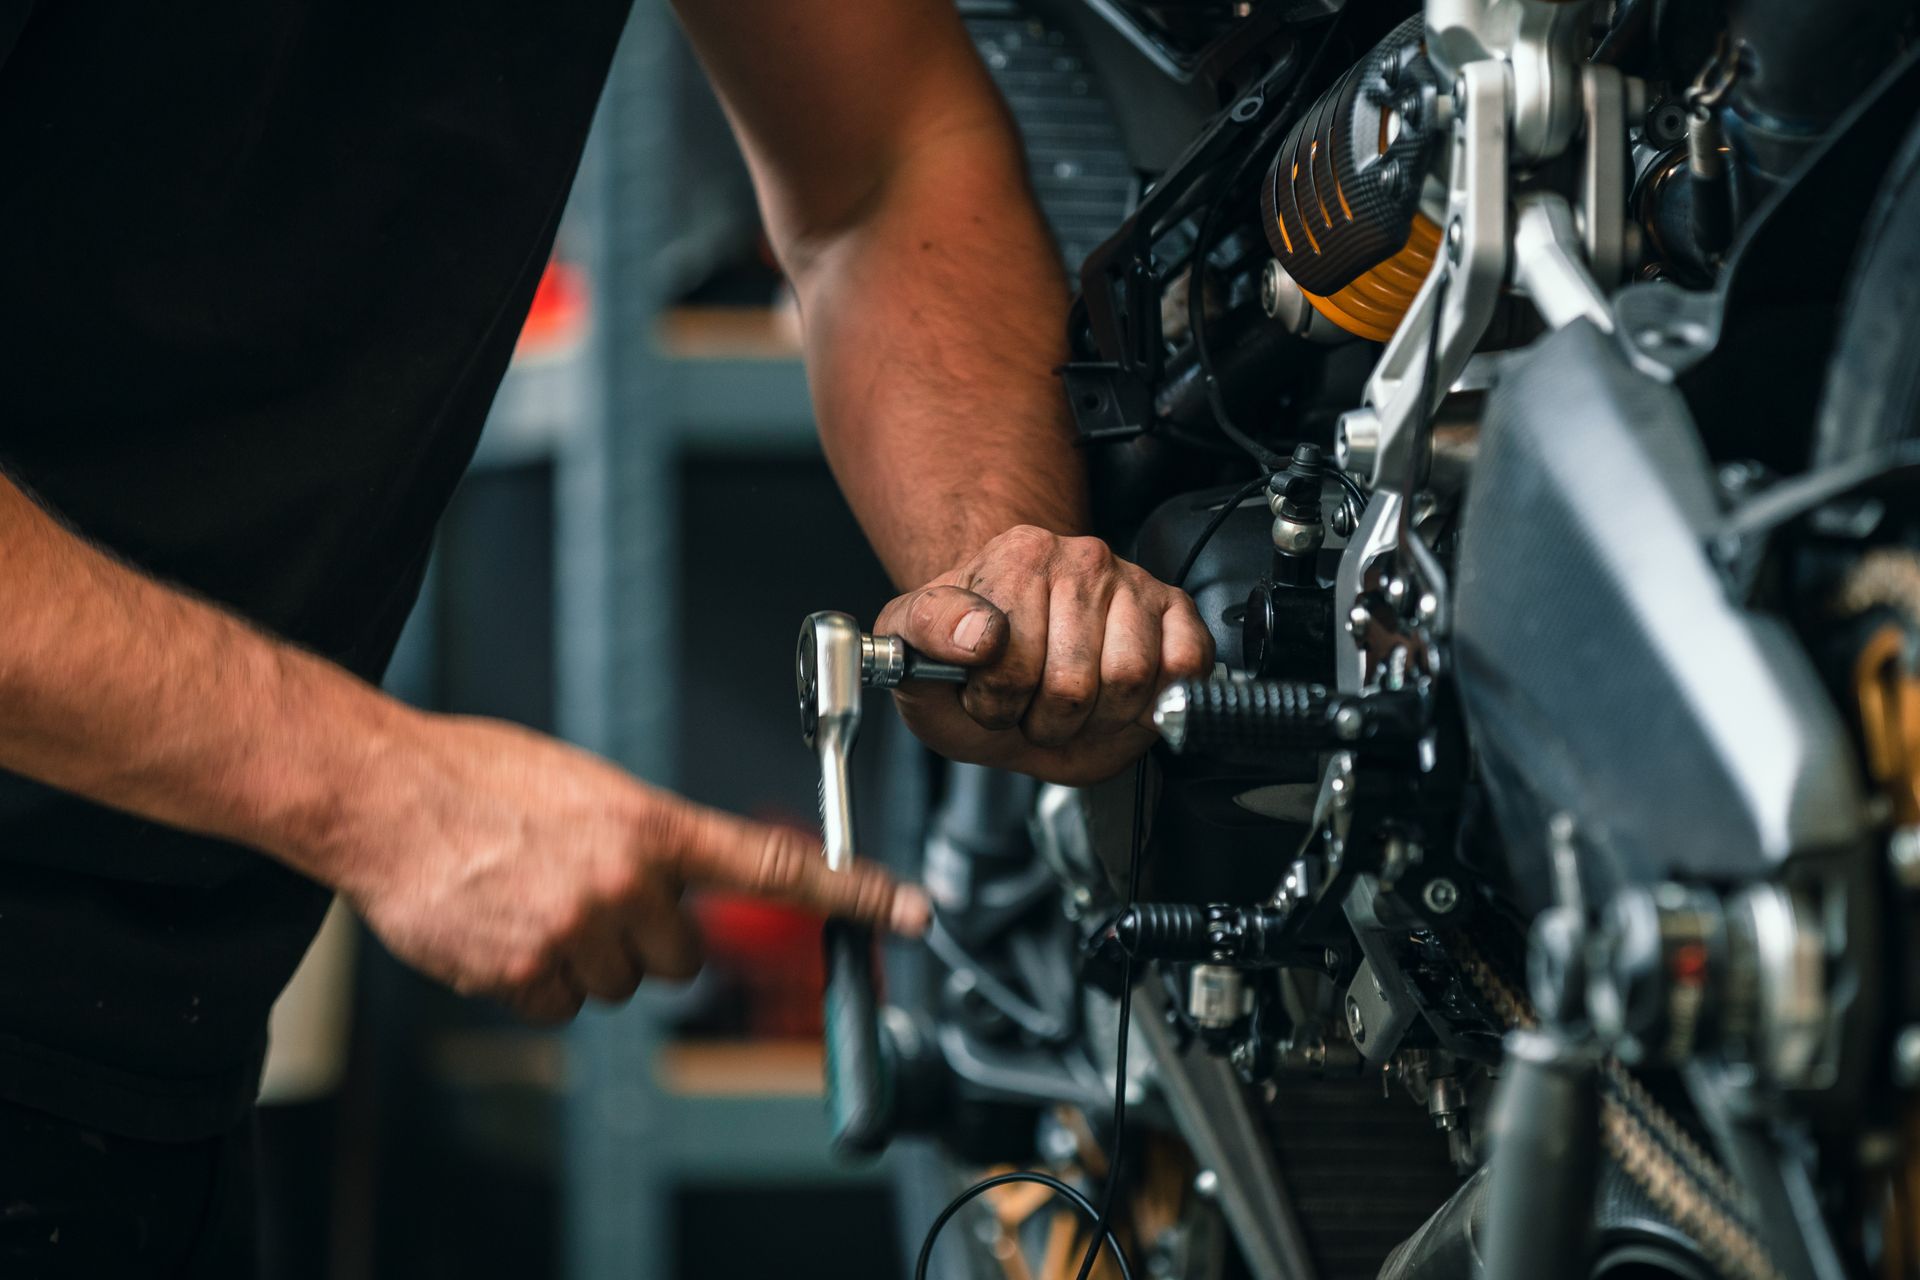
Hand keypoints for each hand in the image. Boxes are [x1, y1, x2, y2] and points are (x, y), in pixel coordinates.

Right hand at [321, 714, 927, 1022]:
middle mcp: (628, 881)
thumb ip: (646, 838)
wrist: (383, 794)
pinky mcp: (524, 975)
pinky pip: (560, 1007)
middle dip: (649, 939)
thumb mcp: (588, 786)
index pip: (777, 867)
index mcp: (653, 823)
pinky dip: (536, 982)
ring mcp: (576, 931)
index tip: (912, 915)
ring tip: (531, 900)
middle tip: (592, 896)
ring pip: (622, 986)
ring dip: (588, 960)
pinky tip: (500, 929)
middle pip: (684, 957)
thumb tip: (676, 886)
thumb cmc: (481, 777)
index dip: (853, 896)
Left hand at [873, 526, 1213, 783]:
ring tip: (1072, 710)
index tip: (986, 700)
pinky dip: (1154, 702)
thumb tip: (977, 634)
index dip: (996, 702)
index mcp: (1016, 558)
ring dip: (1097, 720)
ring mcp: (1132, 583)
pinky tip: (1121, 701)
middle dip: (1046, 721)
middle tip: (1031, 712)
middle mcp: (1080, 559)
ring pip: (1130, 680)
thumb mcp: (914, 654)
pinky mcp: (1175, 612)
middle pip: (1073, 682)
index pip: (1010, 656)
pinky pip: (1184, 665)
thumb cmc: (969, 666)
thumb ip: (923, 633)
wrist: (1011, 670)